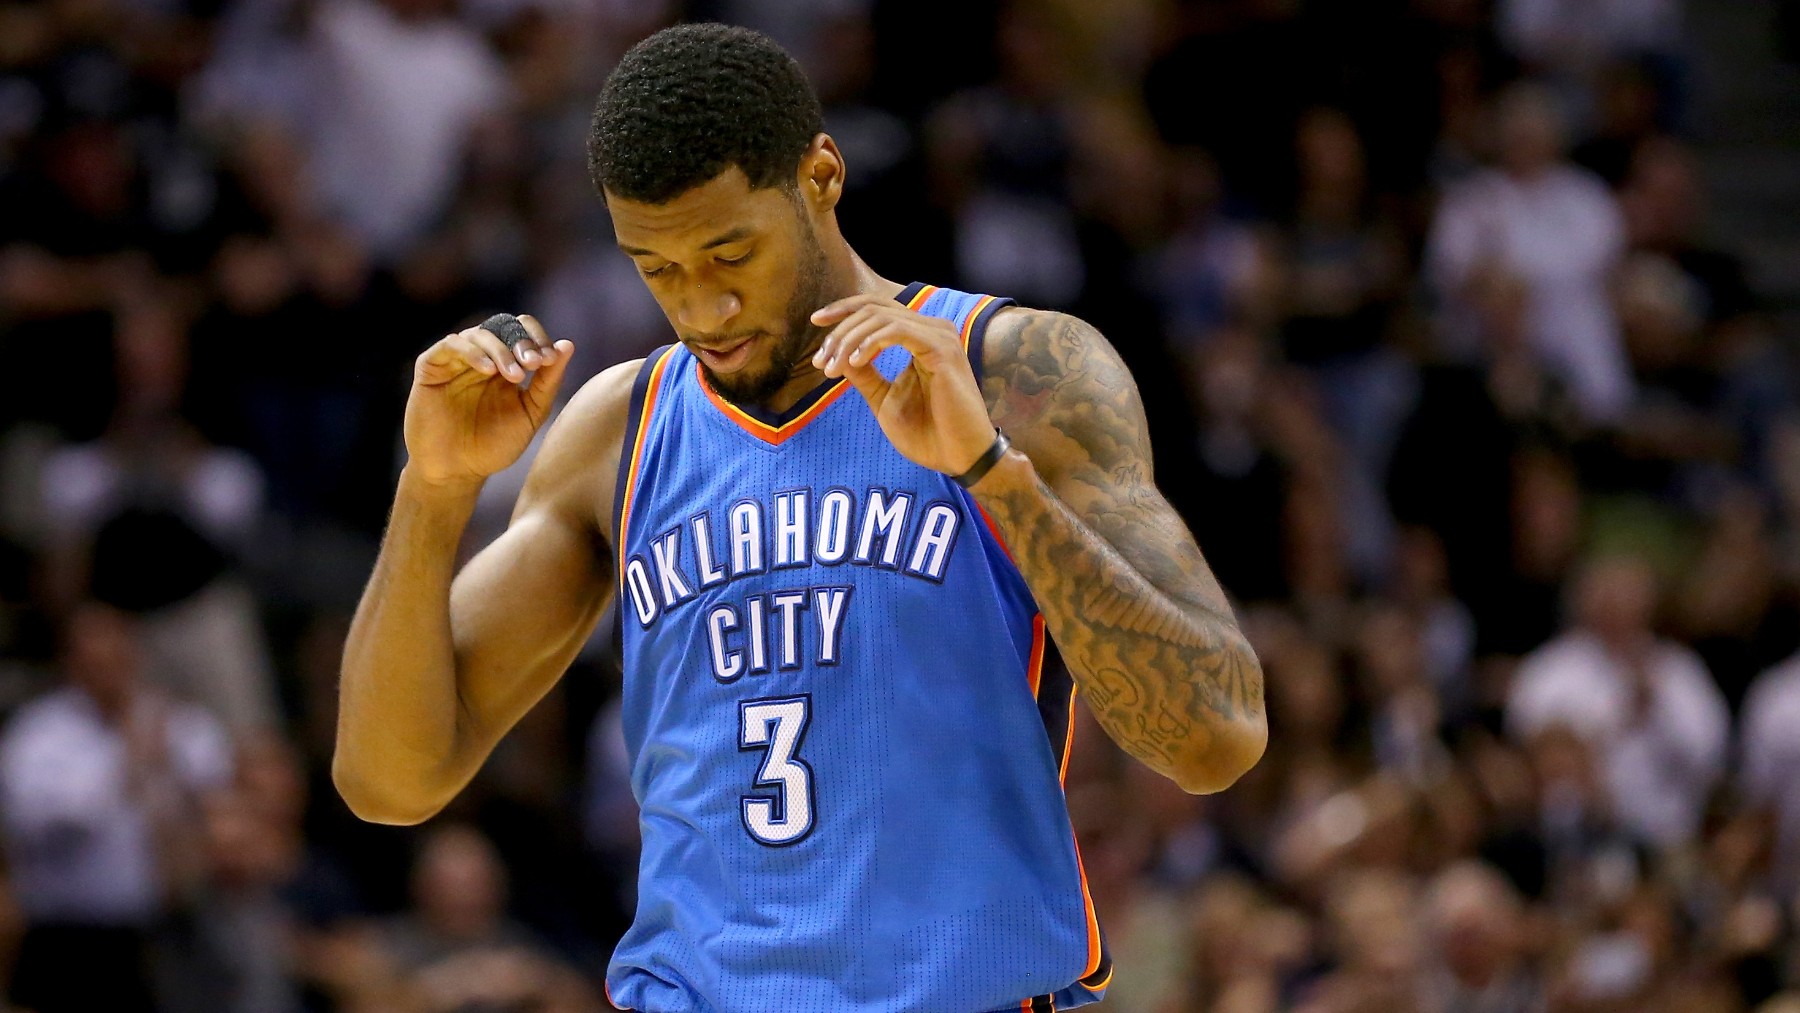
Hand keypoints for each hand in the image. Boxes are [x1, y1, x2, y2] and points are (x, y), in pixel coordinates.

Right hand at [404, 314, 574, 489]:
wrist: (456, 472)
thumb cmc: (493, 446)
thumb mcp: (530, 414)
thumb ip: (548, 382)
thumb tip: (567, 345)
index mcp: (506, 363)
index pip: (523, 331)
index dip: (537, 338)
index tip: (549, 360)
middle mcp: (482, 356)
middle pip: (503, 326)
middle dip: (521, 341)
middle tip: (534, 363)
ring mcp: (456, 360)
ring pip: (479, 333)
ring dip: (501, 349)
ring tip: (514, 374)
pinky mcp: (431, 366)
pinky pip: (451, 345)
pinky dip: (472, 352)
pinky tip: (487, 370)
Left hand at [811, 294, 995, 475]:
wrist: (958, 457)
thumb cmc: (928, 433)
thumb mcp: (883, 398)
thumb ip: (863, 373)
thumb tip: (837, 353)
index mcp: (921, 336)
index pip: (877, 308)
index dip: (844, 310)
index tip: (815, 323)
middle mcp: (932, 329)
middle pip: (874, 307)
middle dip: (840, 329)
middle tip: (819, 360)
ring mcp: (939, 336)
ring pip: (880, 316)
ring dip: (849, 339)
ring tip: (831, 367)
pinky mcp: (942, 349)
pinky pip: (897, 330)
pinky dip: (870, 343)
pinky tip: (853, 362)